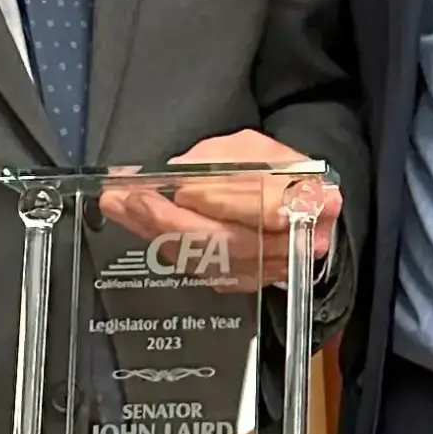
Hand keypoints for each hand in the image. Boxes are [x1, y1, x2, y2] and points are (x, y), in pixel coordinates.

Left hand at [97, 129, 339, 289]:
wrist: (294, 204)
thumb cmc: (271, 170)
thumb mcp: (250, 149)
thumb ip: (219, 162)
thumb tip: (177, 176)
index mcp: (311, 199)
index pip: (265, 207)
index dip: (221, 200)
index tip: (180, 188)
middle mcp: (297, 243)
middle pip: (231, 243)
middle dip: (174, 221)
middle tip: (128, 199)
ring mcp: (273, 270)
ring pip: (212, 261)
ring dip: (159, 234)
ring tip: (120, 207)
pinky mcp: (249, 284)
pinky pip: (204, 272)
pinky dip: (171, 248)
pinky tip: (142, 227)